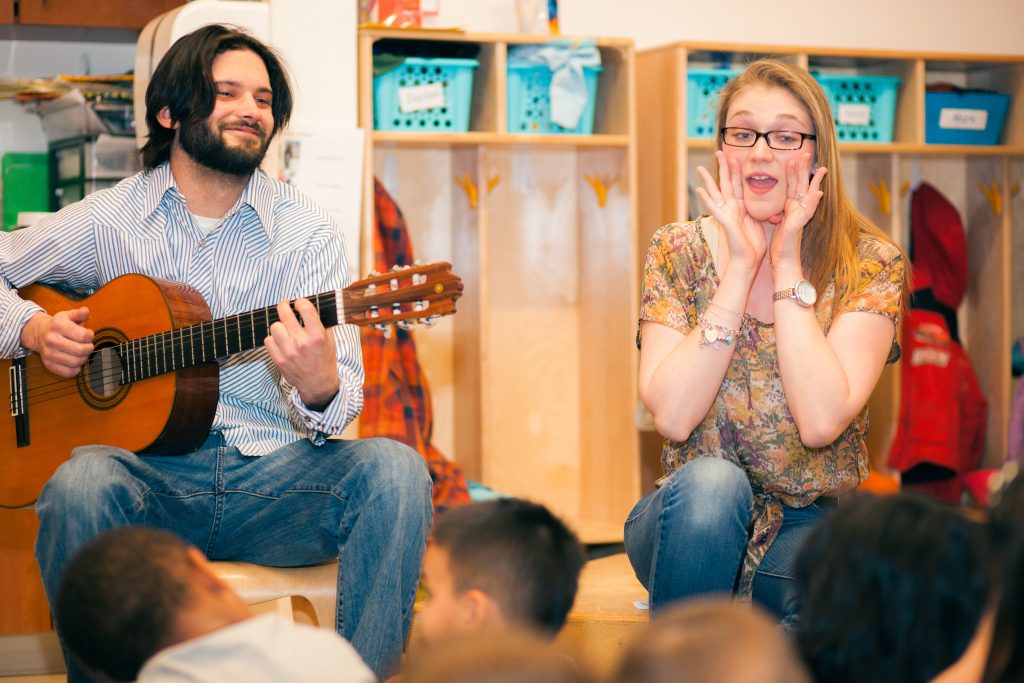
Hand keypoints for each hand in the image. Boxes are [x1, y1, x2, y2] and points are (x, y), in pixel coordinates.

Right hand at [22, 308, 94, 377]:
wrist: (38, 333)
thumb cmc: (57, 325)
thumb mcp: (67, 315)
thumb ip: (78, 314)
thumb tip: (86, 311)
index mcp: (58, 326)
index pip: (83, 336)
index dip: (90, 336)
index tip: (88, 335)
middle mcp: (51, 340)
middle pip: (80, 350)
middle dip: (89, 348)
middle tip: (88, 345)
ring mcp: (49, 353)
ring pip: (75, 362)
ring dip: (84, 358)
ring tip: (83, 353)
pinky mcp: (48, 364)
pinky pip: (68, 372)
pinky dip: (76, 369)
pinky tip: (76, 362)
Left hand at [264, 298, 339, 410]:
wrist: (317, 384)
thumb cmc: (324, 360)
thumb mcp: (330, 340)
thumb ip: (321, 323)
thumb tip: (310, 307)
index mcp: (317, 335)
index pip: (305, 308)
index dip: (300, 302)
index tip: (299, 303)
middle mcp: (302, 342)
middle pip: (285, 314)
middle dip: (284, 305)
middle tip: (284, 305)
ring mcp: (288, 351)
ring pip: (274, 326)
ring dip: (279, 326)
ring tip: (285, 329)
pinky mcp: (278, 359)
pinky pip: (268, 340)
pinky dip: (273, 339)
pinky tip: (280, 341)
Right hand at [694, 151, 767, 275]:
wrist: (748, 261)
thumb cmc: (753, 245)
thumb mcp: (759, 221)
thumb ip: (758, 209)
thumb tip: (764, 200)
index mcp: (740, 207)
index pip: (738, 184)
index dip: (736, 170)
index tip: (735, 155)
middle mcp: (731, 208)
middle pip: (726, 183)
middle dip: (723, 167)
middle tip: (718, 151)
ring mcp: (726, 214)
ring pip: (716, 193)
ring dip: (708, 180)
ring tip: (700, 168)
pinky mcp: (724, 222)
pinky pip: (714, 208)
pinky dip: (706, 199)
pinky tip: (699, 190)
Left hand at [769, 154, 826, 270]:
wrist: (783, 264)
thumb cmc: (781, 246)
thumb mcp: (778, 225)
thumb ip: (779, 213)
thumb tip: (776, 206)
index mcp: (791, 209)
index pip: (793, 187)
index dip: (794, 172)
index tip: (795, 157)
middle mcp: (798, 211)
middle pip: (802, 186)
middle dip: (805, 169)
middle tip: (808, 152)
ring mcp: (800, 218)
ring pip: (808, 196)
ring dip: (813, 181)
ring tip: (820, 168)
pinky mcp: (798, 227)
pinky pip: (807, 213)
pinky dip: (813, 203)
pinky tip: (819, 193)